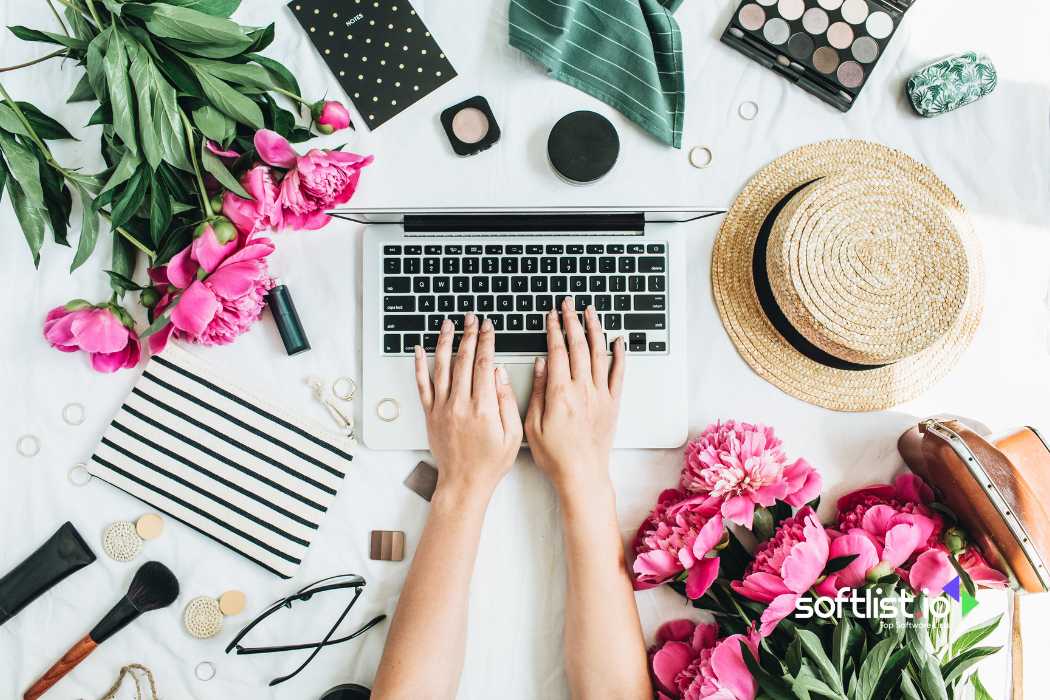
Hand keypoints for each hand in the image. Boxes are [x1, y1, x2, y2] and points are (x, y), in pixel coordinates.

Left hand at [414, 313, 522, 498]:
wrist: (464, 483)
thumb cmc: (491, 463)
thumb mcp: (513, 435)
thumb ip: (506, 401)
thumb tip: (499, 373)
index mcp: (483, 408)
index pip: (484, 364)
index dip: (486, 341)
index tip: (488, 327)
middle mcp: (460, 404)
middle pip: (463, 360)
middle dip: (468, 335)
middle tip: (471, 318)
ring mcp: (442, 408)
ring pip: (441, 367)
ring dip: (445, 342)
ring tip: (448, 324)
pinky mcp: (430, 414)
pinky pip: (422, 385)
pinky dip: (419, 365)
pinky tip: (419, 350)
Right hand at [525, 297, 624, 495]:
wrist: (582, 474)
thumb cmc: (555, 455)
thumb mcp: (533, 424)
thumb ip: (538, 390)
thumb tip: (541, 363)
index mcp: (560, 393)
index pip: (557, 351)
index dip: (553, 329)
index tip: (551, 315)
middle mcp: (583, 390)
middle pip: (578, 346)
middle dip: (572, 321)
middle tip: (568, 304)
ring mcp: (600, 395)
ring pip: (599, 353)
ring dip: (594, 329)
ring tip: (590, 312)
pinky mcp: (612, 403)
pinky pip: (619, 373)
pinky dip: (619, 354)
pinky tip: (618, 340)